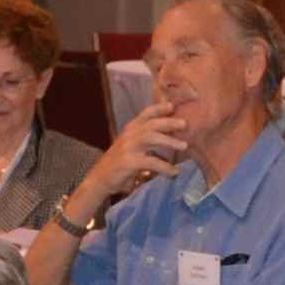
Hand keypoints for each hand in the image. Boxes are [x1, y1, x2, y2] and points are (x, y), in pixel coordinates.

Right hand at [81, 102, 194, 219]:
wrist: (99, 179)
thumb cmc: (118, 163)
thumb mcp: (130, 146)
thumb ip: (145, 139)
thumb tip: (170, 136)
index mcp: (130, 129)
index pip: (145, 114)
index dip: (159, 108)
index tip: (173, 106)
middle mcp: (129, 135)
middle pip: (151, 123)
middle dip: (169, 122)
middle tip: (185, 124)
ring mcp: (128, 148)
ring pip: (151, 138)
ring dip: (169, 141)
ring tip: (184, 146)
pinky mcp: (129, 162)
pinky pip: (151, 162)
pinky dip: (165, 167)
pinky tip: (174, 172)